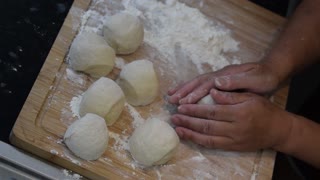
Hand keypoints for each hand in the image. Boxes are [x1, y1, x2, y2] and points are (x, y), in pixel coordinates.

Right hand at [168, 62, 279, 104]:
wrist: (271, 71)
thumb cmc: (264, 78)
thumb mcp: (255, 79)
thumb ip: (237, 81)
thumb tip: (217, 81)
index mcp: (226, 76)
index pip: (206, 85)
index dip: (194, 94)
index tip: (183, 103)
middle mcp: (219, 75)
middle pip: (198, 82)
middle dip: (184, 91)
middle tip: (171, 100)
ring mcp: (218, 78)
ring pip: (197, 83)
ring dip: (184, 89)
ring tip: (171, 95)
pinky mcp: (219, 82)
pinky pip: (201, 85)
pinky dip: (191, 89)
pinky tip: (185, 94)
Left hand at [170, 89, 292, 150]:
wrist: (277, 130)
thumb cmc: (264, 110)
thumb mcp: (251, 97)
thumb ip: (231, 95)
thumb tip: (212, 91)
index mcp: (239, 113)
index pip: (212, 111)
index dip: (195, 109)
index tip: (182, 106)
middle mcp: (236, 128)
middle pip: (207, 125)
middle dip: (188, 121)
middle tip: (174, 117)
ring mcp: (234, 140)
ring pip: (208, 137)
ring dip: (190, 133)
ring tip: (177, 128)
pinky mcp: (233, 147)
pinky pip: (213, 145)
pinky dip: (199, 141)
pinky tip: (189, 136)